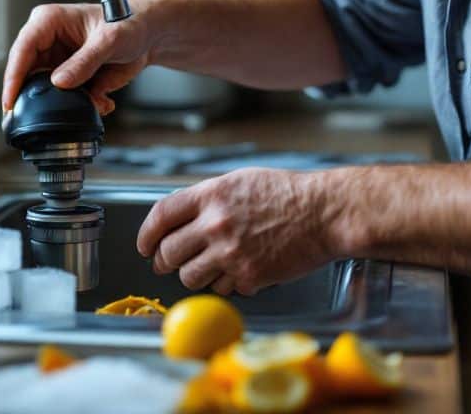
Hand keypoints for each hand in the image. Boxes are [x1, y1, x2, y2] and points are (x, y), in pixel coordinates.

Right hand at [2, 0, 158, 114]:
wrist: (147, 35)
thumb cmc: (128, 23)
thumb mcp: (109, 40)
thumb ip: (85, 62)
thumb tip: (60, 82)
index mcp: (48, 21)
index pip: (22, 50)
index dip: (13, 77)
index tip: (10, 101)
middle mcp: (47, 41)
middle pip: (27, 75)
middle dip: (39, 98)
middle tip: (43, 117)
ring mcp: (56, 61)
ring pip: (45, 91)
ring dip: (66, 104)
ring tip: (94, 100)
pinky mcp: (68, 77)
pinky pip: (64, 98)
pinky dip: (82, 106)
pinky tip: (101, 101)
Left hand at [135, 168, 339, 295]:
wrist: (325, 213)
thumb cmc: (289, 194)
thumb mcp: (242, 181)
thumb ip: (210, 199)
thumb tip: (183, 219)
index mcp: (211, 196)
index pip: (161, 216)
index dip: (146, 234)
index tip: (145, 245)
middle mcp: (215, 224)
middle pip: (168, 252)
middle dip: (163, 261)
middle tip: (167, 263)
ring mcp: (231, 253)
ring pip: (190, 277)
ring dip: (193, 276)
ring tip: (207, 269)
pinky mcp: (248, 276)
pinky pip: (223, 288)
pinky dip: (227, 284)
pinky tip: (240, 271)